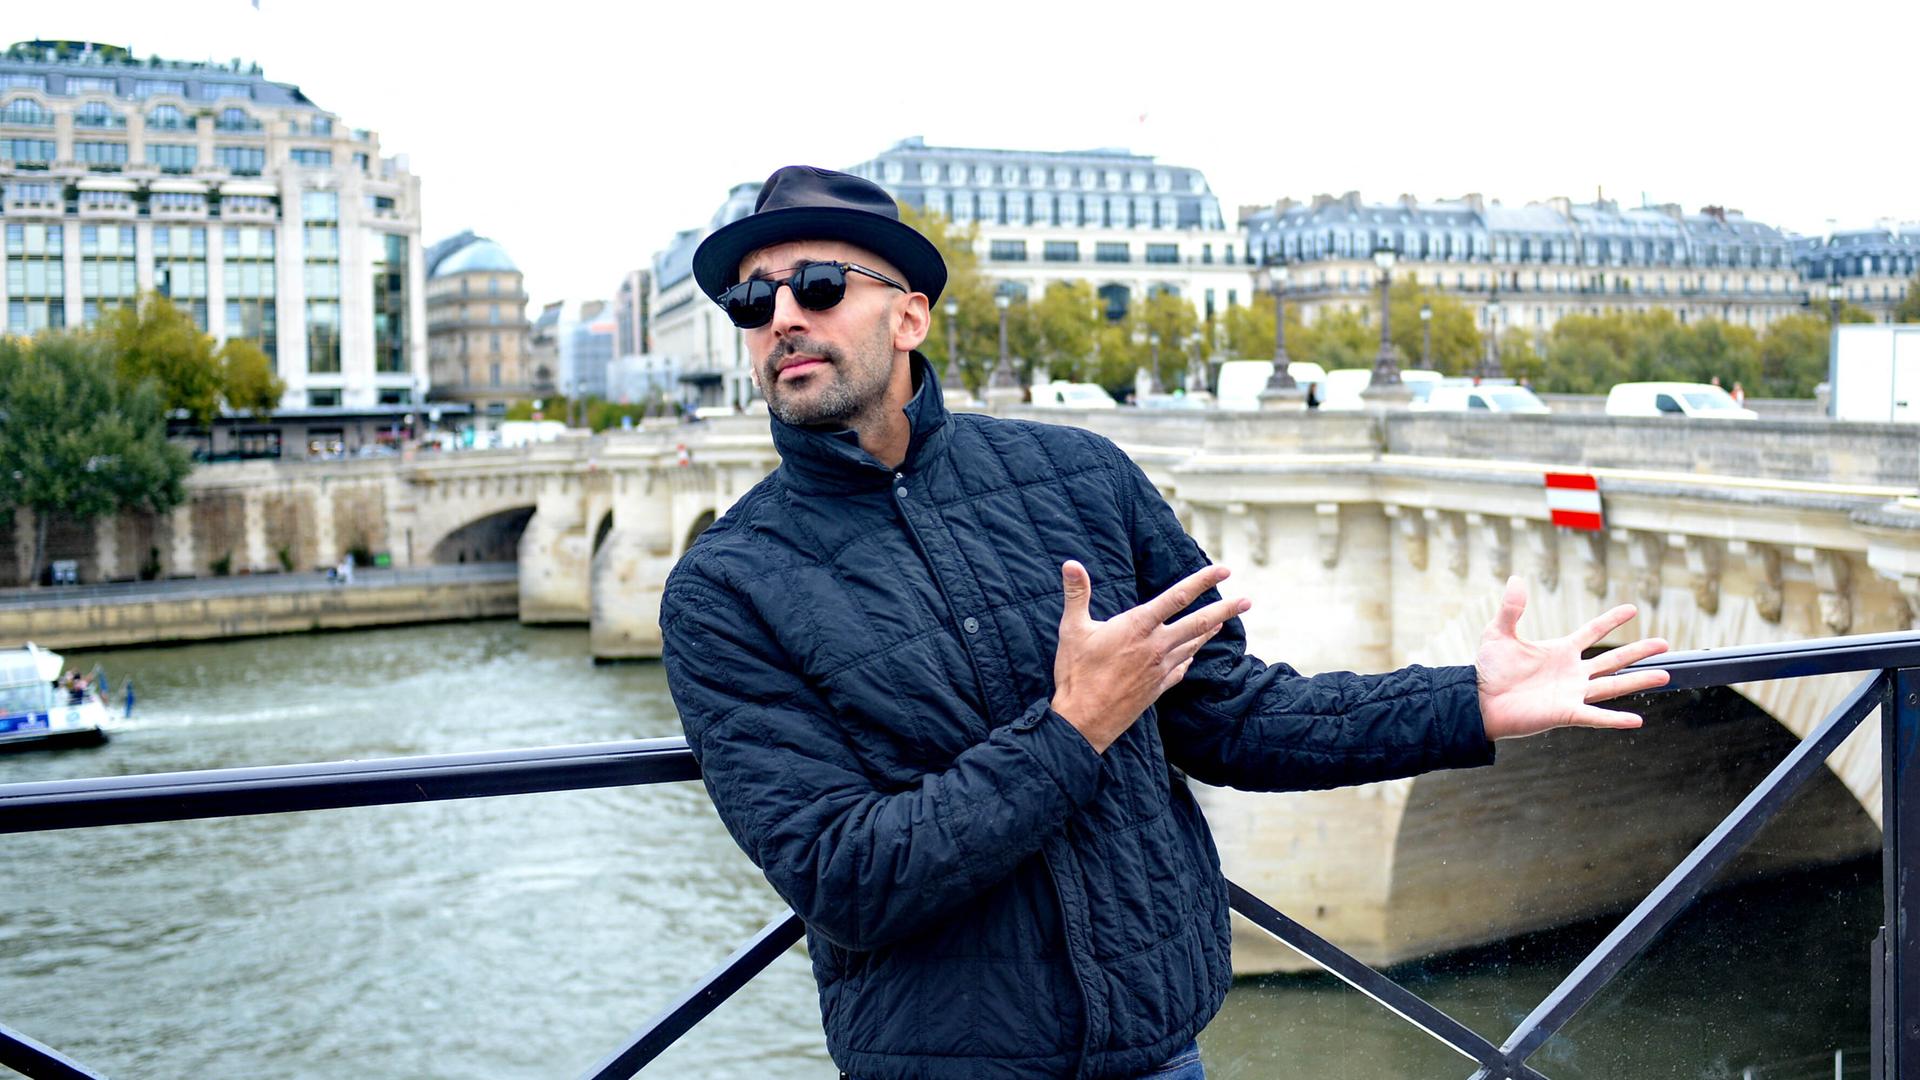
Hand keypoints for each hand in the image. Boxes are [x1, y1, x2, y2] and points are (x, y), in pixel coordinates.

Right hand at [1051, 561, 1249, 752]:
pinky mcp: (1159, 687)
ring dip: (1211, 631)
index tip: (1224, 570)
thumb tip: (1070, 563)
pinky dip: (1192, 656)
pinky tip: (1195, 652)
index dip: (1202, 581)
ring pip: (1194, 644)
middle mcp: (1156, 646)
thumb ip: (1076, 594)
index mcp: (1138, 626)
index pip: (1177, 596)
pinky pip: (1183, 667)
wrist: (1084, 720)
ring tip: (1225, 620)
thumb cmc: (1076, 673)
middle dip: (1226, 609)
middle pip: (1199, 622)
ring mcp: (1160, 668)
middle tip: (1248, 600)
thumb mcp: (1072, 629)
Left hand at [1476, 576, 1670, 739]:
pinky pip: (1595, 716)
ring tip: (1665, 674)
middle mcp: (1572, 673)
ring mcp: (1571, 693)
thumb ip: (1511, 609)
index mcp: (1560, 652)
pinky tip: (1637, 719)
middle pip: (1612, 660)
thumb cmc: (1489, 671)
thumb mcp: (1499, 633)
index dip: (1611, 620)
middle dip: (1639, 651)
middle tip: (1664, 643)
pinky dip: (1615, 719)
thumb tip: (1516, 578)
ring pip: (1613, 686)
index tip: (1632, 608)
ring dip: (1639, 681)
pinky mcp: (1566, 713)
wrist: (1479, 701)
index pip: (1592, 632)